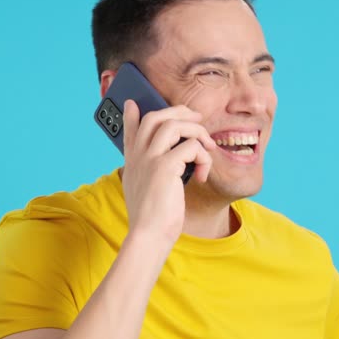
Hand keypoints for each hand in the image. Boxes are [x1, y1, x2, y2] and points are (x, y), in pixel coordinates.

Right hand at [120, 100, 213, 246]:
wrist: (148, 235)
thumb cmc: (152, 218)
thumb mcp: (144, 190)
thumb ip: (149, 172)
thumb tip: (162, 164)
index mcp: (133, 161)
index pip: (130, 129)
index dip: (132, 114)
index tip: (132, 104)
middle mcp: (138, 155)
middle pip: (156, 117)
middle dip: (180, 113)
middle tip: (197, 119)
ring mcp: (150, 158)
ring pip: (174, 125)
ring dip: (197, 132)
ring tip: (208, 146)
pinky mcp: (164, 167)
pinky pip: (191, 147)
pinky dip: (203, 157)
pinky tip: (202, 174)